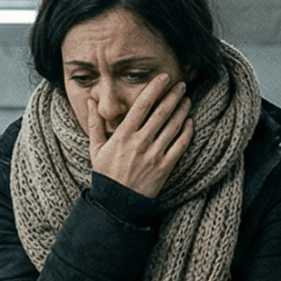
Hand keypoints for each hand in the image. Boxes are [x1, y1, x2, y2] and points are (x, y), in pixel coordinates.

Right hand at [86, 75, 192, 198]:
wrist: (117, 203)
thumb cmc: (106, 174)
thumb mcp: (95, 149)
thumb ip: (95, 123)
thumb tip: (91, 101)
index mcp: (123, 136)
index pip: (142, 105)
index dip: (155, 88)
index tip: (164, 77)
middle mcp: (140, 143)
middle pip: (162, 113)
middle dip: (173, 96)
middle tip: (181, 84)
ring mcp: (154, 156)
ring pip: (173, 127)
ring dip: (182, 110)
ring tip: (187, 99)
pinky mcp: (165, 168)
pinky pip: (180, 146)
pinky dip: (187, 131)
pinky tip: (189, 122)